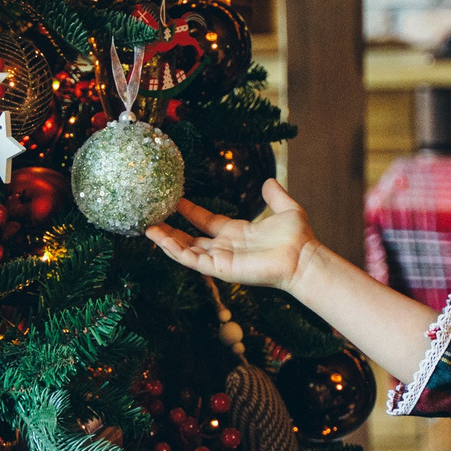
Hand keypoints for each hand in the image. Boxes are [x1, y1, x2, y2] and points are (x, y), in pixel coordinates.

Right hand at [144, 179, 317, 291]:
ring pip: (186, 250)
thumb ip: (275, 196)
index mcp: (237, 233)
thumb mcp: (285, 209)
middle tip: (152, 217)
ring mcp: (221, 259)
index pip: (207, 222)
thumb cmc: (297, 238)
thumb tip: (269, 181)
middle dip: (171, 230)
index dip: (191, 212)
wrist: (303, 258)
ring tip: (146, 229)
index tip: (175, 200)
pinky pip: (192, 260)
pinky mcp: (220, 268)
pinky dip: (174, 251)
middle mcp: (225, 247)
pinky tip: (160, 240)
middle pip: (191, 238)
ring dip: (166, 241)